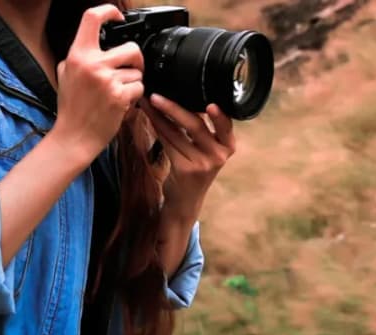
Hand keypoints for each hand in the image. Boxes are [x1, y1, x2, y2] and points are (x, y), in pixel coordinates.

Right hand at [52, 5, 144, 166]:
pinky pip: (139, 88)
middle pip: (130, 47)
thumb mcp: (65, 74)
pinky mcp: (119, 96)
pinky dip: (134, 97)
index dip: (109, 11)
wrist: (74, 137)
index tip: (117, 17)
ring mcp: (107, 80)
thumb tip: (92, 40)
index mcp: (77, 55)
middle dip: (135, 60)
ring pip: (137, 71)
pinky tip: (120, 104)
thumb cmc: (71, 108)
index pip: (92, 17)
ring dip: (132, 83)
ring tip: (118, 94)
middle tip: (130, 70)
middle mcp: (92, 64)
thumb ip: (79, 56)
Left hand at [142, 94, 236, 215]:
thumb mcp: (208, 148)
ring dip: (159, 116)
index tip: (210, 103)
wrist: (186, 199)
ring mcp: (202, 163)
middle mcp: (219, 155)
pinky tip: (149, 117)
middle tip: (156, 95)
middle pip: (196, 125)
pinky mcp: (185, 169)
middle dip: (174, 108)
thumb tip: (185, 93)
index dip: (219, 115)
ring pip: (177, 133)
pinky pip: (168, 143)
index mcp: (228, 145)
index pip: (226, 125)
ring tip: (147, 102)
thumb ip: (204, 127)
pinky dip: (158, 128)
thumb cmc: (196, 166)